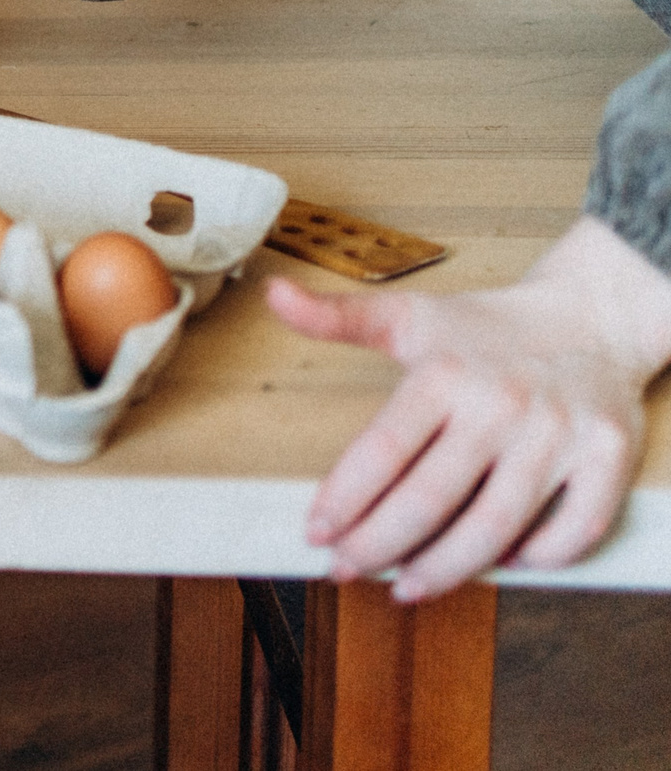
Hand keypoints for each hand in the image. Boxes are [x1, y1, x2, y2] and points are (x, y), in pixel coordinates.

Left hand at [269, 217, 670, 598]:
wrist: (591, 315)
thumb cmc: (486, 327)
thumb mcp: (408, 315)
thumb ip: (337, 317)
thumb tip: (272, 294)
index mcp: (446, 374)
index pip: (383, 451)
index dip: (344, 499)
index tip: (314, 532)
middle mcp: (502, 406)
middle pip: (430, 500)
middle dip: (378, 545)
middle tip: (344, 569)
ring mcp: (560, 435)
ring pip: (495, 527)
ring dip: (445, 568)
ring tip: (406, 587)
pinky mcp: (610, 457)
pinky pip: (576, 529)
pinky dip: (538, 557)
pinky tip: (500, 565)